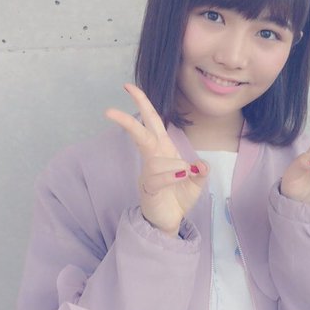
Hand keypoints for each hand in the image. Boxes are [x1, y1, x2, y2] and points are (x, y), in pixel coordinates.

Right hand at [105, 84, 208, 236]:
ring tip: (185, 177)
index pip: (153, 122)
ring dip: (175, 166)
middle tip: (108, 110)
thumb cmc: (179, 197)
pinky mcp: (148, 189)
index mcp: (165, 149)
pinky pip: (158, 177)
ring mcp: (149, 173)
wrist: (170, 222)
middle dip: (128, 120)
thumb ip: (201, 171)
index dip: (143, 104)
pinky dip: (171, 176)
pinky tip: (182, 176)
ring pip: (157, 159)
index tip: (129, 87)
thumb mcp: (197, 182)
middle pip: (142, 133)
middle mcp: (155, 157)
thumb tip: (200, 164)